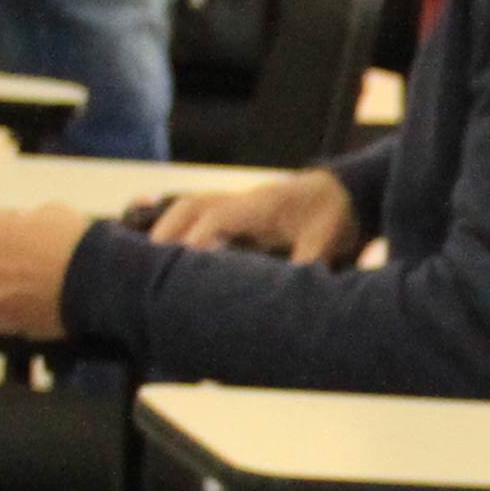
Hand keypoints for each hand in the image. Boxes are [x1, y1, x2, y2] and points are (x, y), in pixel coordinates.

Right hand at [146, 168, 360, 263]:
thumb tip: (294, 298)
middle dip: (167, 230)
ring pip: (191, 208)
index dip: (199, 236)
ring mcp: (237, 203)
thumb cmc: (334, 216)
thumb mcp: (328, 241)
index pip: (221, 215)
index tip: (182, 261)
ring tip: (147, 261)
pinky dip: (178, 228)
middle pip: (193, 205)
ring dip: (167, 229)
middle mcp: (243, 200)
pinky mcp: (236, 213)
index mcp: (264, 204)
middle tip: (147, 262)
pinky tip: (161, 249)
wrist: (342, 192)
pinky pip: (199, 215)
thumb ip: (309, 264)